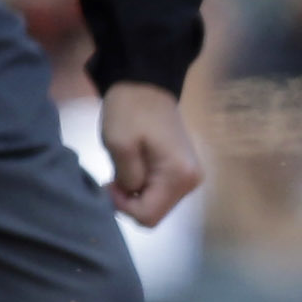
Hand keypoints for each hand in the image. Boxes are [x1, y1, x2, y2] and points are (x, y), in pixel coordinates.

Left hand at [96, 81, 204, 227]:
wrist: (146, 85)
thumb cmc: (131, 111)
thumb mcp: (119, 144)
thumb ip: (126, 179)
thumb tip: (132, 194)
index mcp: (179, 176)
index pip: (148, 216)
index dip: (123, 206)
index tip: (110, 182)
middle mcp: (191, 181)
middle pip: (154, 214)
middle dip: (129, 201)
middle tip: (114, 176)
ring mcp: (189, 177)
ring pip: (156, 204)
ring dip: (135, 193)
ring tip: (125, 166)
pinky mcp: (183, 172)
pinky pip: (159, 193)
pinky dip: (142, 186)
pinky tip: (135, 166)